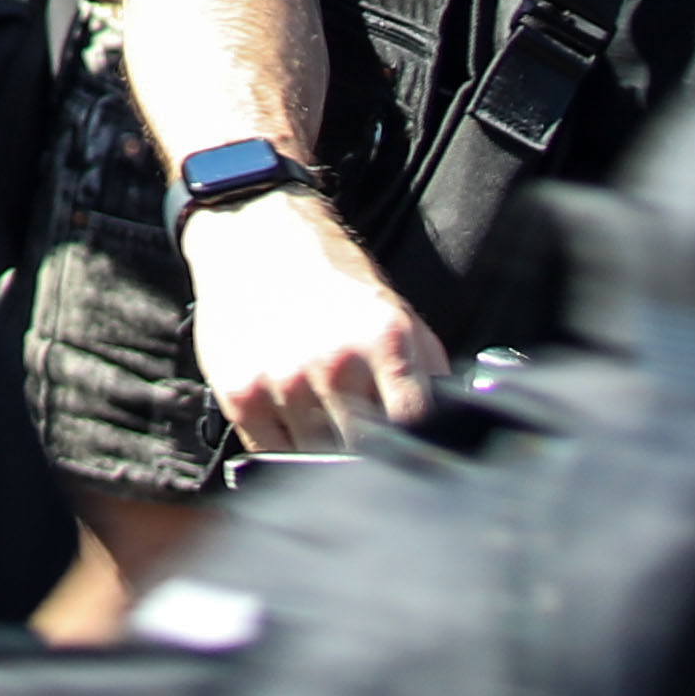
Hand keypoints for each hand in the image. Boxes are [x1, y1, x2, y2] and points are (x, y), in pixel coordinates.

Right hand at [194, 185, 450, 448]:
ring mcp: (284, 380)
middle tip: (366, 445)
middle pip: (368, 453)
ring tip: (324, 425)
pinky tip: (290, 424)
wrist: (252, 234)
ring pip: (320, 461)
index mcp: (385, 340)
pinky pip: (272, 455)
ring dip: (325, 456)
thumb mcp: (398, 313)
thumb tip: (455, 429)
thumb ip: (429, 370)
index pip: (417, 429)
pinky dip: (285, 453)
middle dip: (371, 456)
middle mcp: (335, 361)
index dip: (418, 451)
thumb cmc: (332, 279)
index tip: (412, 457)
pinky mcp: (240, 393)